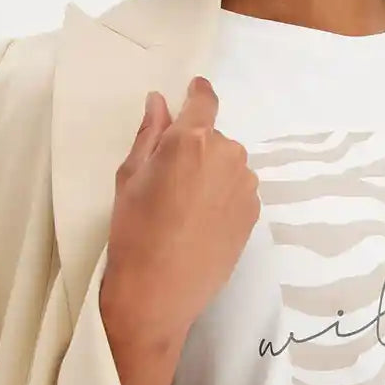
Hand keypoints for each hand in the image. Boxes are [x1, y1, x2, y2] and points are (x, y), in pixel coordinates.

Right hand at [100, 76, 261, 343]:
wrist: (159, 293)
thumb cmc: (134, 232)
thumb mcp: (130, 177)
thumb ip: (150, 134)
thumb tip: (160, 101)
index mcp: (192, 140)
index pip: (204, 100)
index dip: (198, 93)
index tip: (193, 91)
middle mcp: (227, 155)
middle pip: (214, 138)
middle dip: (196, 149)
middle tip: (170, 181)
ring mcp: (245, 185)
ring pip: (227, 166)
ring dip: (211, 175)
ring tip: (185, 208)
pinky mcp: (254, 213)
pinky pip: (237, 191)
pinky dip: (222, 198)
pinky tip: (201, 223)